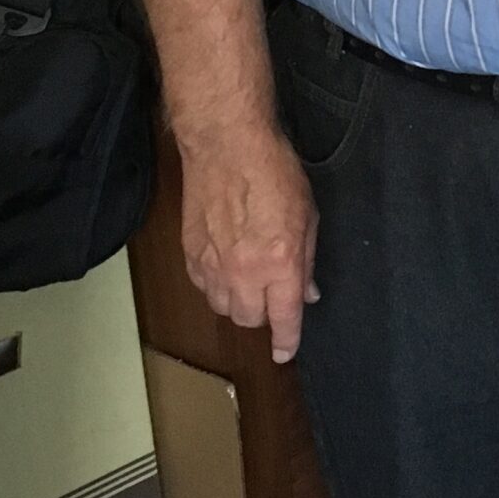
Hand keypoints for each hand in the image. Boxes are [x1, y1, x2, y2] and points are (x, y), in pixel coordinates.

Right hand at [177, 124, 319, 360]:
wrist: (226, 145)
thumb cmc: (274, 172)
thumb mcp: (308, 215)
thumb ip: (306, 260)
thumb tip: (307, 293)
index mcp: (279, 264)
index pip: (283, 318)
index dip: (286, 341)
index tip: (285, 352)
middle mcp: (243, 272)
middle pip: (249, 319)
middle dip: (264, 316)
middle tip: (272, 297)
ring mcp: (212, 264)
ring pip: (222, 308)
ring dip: (238, 303)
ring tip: (249, 282)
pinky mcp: (189, 253)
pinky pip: (202, 287)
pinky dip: (215, 287)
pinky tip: (226, 269)